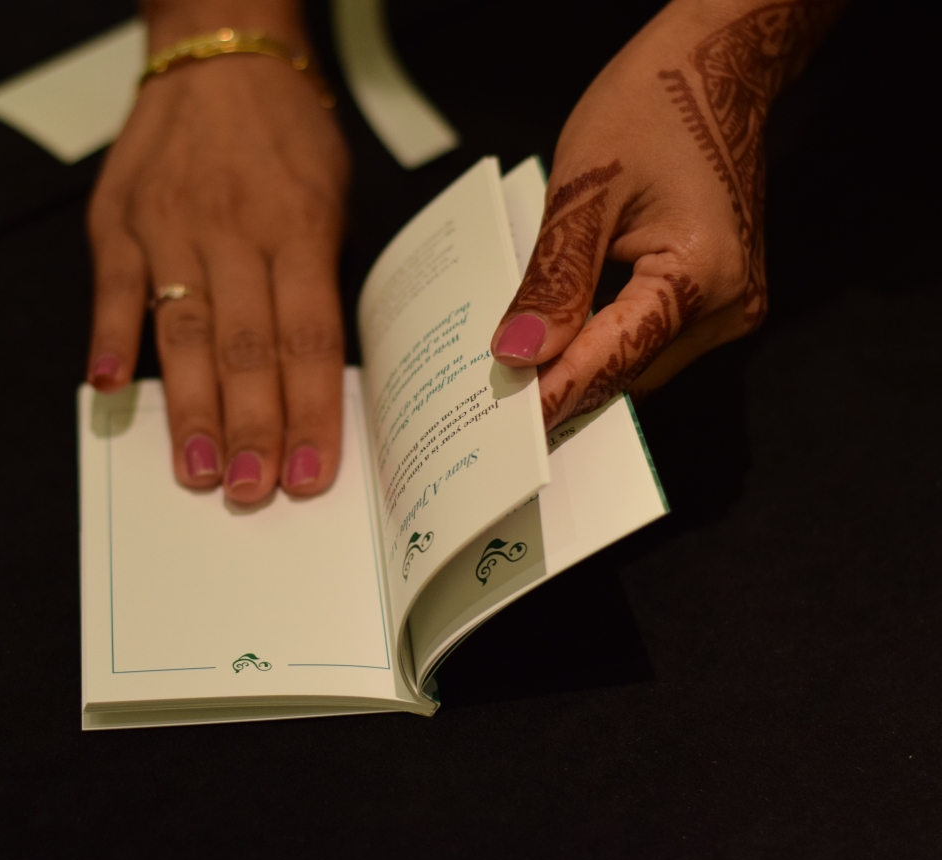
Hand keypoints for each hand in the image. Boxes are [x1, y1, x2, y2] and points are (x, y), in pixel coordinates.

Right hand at [87, 5, 348, 504]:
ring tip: (195, 471)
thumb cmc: (284, 129)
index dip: (309, 412)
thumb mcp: (332, 195)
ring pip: (184, 332)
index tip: (311, 471)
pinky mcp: (120, 220)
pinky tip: (111, 390)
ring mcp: (170, 224)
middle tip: (251, 491)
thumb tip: (313, 373)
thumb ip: (318, 279)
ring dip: (189, 408)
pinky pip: (115, 288)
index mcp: (298, 226)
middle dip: (250, 429)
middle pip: (245, 347)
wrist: (220, 48)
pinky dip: (112, 340)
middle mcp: (234, 229)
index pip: (307, 338)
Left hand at [490, 0, 842, 428]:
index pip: (615, 358)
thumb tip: (520, 353)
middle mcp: (728, 305)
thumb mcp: (585, 188)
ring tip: (517, 377)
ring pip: (640, 365)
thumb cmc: (653, 106)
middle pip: (630, 374)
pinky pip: (651, 340)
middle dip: (563, 387)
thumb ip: (555, 278)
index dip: (556, 393)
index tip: (504, 428)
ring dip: (583, 368)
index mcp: (701, 275)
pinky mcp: (716, 298)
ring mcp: (730, 306)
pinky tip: (559, 341)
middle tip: (493, 405)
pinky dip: (604, 344)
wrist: (715, 67)